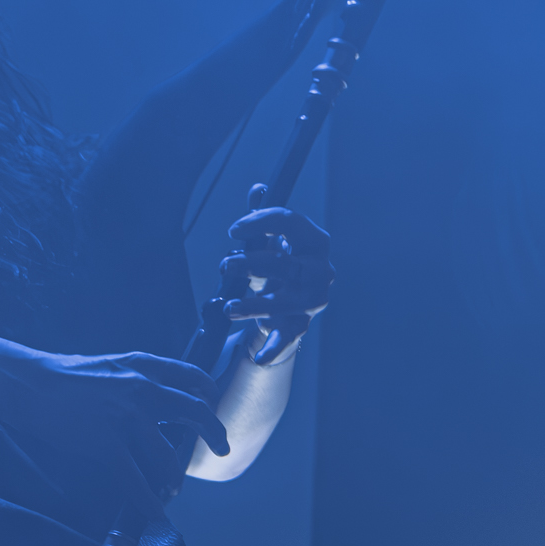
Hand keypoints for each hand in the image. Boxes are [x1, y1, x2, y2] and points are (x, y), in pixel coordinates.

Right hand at [0, 340, 230, 512]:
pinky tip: (154, 511)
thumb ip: (138, 377)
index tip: (214, 407)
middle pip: (195, 413)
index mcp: (144, 366)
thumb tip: (159, 396)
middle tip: (222, 447)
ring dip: (174, 477)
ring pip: (167, 455)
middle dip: (214, 433)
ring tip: (174, 487)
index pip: (193, 377)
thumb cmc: (64, 375)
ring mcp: (126, 417)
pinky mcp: (106, 444)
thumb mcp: (111, 365)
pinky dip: (148, 500)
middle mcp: (142, 389)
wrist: (29, 383)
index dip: (209, 394)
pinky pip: (135, 480)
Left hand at [219, 185, 331, 361]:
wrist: (287, 305)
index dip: (259, 222)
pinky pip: (287, 337)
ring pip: (281, 300)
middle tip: (224, 265)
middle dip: (247, 263)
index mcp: (314, 242)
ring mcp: (312, 300)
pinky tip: (260, 356)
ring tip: (228, 307)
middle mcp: (319, 270)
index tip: (233, 231)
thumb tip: (258, 189)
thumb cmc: (277, 267)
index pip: (289, 222)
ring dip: (251, 304)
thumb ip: (262, 219)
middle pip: (281, 262)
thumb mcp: (269, 241)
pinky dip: (272, 347)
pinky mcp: (300, 325)